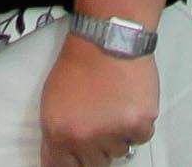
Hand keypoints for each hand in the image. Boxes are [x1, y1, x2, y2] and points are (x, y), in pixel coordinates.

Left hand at [34, 29, 163, 166]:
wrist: (107, 38)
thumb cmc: (78, 64)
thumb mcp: (52, 101)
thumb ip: (55, 135)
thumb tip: (59, 159)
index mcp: (58, 133)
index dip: (73, 163)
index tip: (78, 159)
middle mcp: (85, 138)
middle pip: (93, 165)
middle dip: (96, 148)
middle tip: (99, 122)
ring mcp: (113, 134)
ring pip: (118, 152)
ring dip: (117, 135)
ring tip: (113, 105)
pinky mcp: (139, 125)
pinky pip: (139, 139)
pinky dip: (137, 125)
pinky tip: (128, 102)